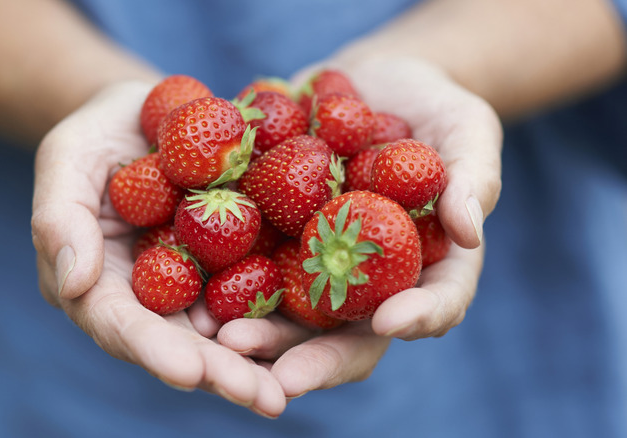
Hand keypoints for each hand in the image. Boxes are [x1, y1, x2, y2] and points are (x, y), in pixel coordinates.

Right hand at [30, 81, 286, 417]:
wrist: (148, 112)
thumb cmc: (95, 136)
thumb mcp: (66, 161)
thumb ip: (59, 220)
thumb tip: (72, 285)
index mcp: (101, 284)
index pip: (122, 324)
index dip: (155, 349)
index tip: (189, 371)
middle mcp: (151, 296)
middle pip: (182, 342)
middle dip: (219, 373)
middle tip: (263, 399)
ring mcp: (196, 282)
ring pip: (225, 330)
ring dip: (257, 362)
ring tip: (288, 390)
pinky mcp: (234, 260)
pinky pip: (258, 288)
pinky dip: (282, 315)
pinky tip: (318, 335)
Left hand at [216, 56, 501, 397]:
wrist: (369, 82)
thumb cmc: (435, 108)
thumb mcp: (467, 130)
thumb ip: (474, 178)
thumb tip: (469, 232)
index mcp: (422, 266)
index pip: (431, 304)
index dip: (416, 318)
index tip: (390, 323)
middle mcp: (365, 278)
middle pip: (346, 331)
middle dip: (315, 356)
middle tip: (281, 377)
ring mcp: (316, 260)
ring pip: (289, 312)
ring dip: (259, 334)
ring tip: (223, 340)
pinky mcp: (274, 233)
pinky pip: (247, 262)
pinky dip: (220, 280)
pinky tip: (191, 289)